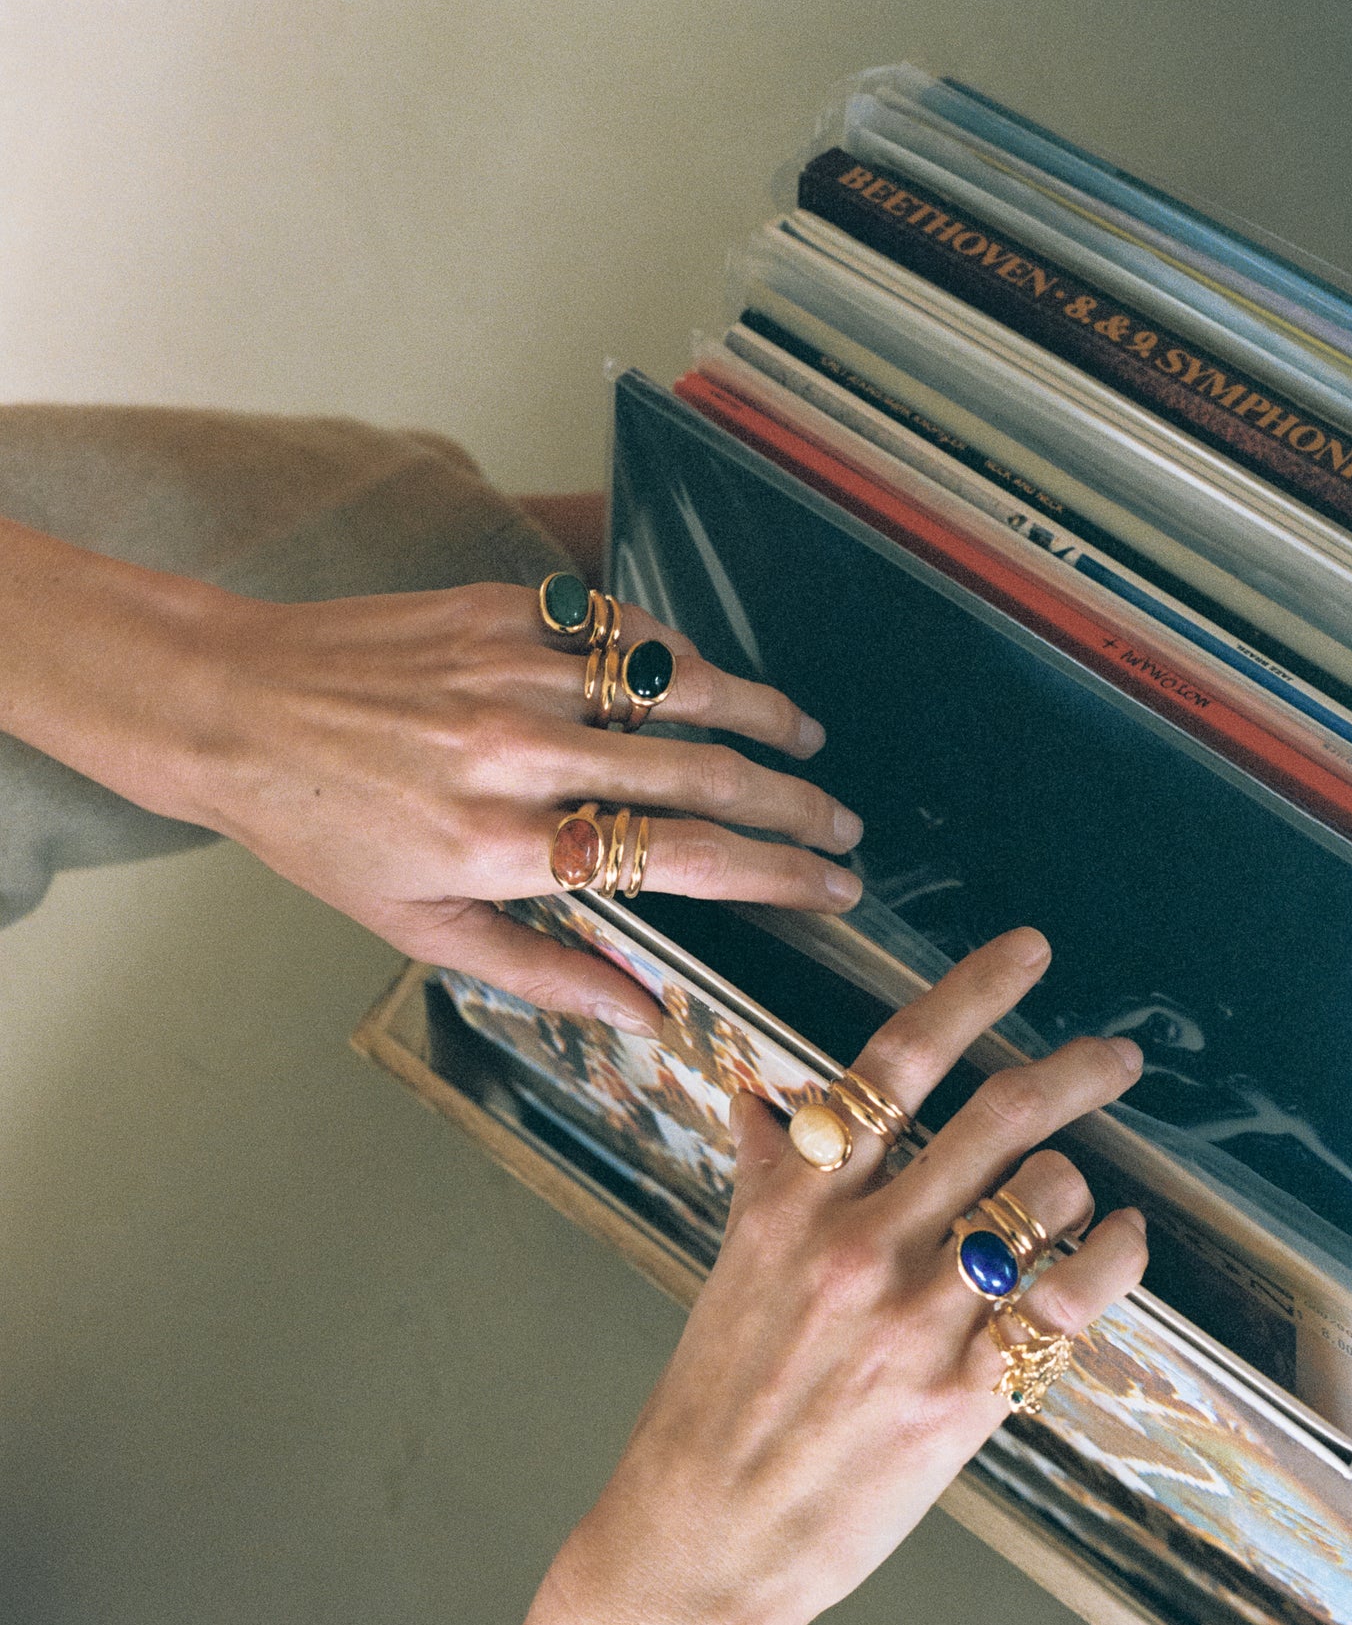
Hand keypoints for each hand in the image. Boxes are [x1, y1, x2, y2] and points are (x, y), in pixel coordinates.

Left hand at [0, 517, 861, 1027]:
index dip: (775, 874)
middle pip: (700, 775)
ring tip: (806, 741)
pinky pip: (617, 629)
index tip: (831, 886)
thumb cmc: (321, 831)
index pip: (681, 861)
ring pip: (675, 685)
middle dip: (795, 805)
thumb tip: (644, 1014)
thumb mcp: (420, 930)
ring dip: (758, 715)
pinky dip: (677, 653)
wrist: (233, 707)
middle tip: (845, 828)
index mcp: (503, 847)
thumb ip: (543, 974)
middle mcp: (518, 754)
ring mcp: (511, 671)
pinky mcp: (497, 610)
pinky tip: (709, 678)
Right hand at [548, 927, 1148, 1624]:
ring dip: (1070, 1185)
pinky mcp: (961, 1395)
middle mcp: (857, 1242)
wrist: (703, 1535)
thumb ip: (763, 1176)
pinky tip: (1119, 1240)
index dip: (973, 991)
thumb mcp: (729, 1268)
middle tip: (1119, 1056)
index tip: (1028, 952)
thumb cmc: (716, 1400)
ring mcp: (914, 1317)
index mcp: (793, 1200)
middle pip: (997, 1115)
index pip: (892, 1063)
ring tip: (1062, 1203)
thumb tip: (761, 1099)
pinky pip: (1070, 1300)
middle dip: (1076, 1071)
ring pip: (1041, 1197)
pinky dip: (1112, 1256)